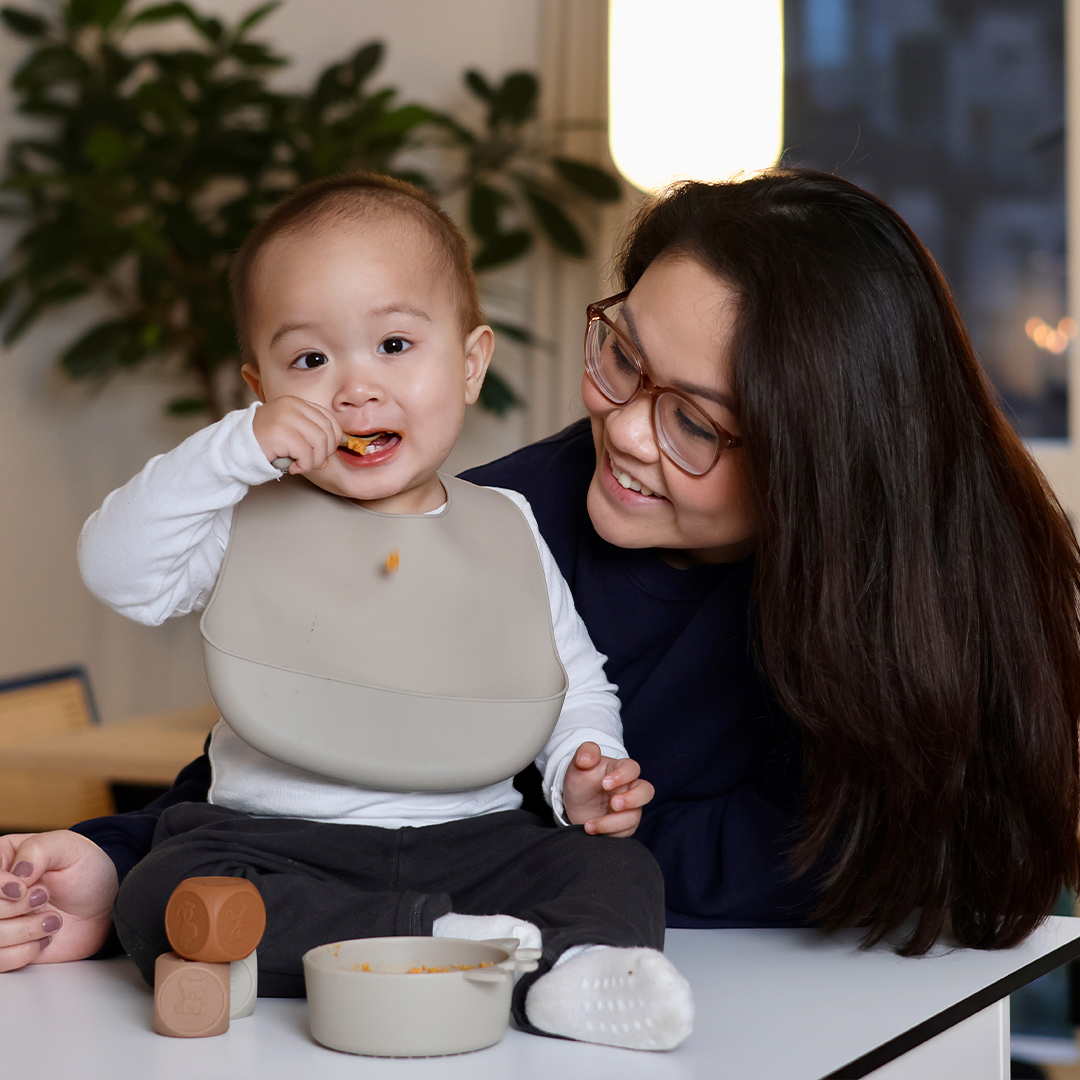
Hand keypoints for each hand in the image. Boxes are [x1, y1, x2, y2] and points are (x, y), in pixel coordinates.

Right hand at [0, 831, 118, 971]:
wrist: (102, 905)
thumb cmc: (86, 871)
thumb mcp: (69, 847)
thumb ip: (38, 849)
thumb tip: (18, 872)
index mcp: (1, 859)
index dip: (0, 888)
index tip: (24, 888)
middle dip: (16, 909)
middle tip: (44, 897)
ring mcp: (0, 921)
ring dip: (25, 931)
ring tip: (51, 918)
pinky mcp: (6, 948)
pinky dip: (25, 952)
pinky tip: (44, 937)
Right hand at [251, 396, 341, 474]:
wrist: (234, 448)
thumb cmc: (264, 444)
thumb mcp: (291, 434)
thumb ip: (311, 439)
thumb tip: (328, 458)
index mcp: (297, 403)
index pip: (330, 419)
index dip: (332, 439)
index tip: (322, 453)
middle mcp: (292, 406)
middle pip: (327, 431)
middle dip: (324, 453)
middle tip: (310, 462)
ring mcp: (286, 417)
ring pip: (320, 442)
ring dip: (314, 461)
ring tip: (301, 466)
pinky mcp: (280, 432)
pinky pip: (306, 453)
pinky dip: (304, 466)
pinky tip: (293, 467)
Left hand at [562, 742, 654, 837]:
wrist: (575, 805)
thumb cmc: (581, 781)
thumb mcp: (578, 765)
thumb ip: (585, 754)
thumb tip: (586, 758)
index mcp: (621, 770)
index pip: (632, 769)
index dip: (622, 776)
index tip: (604, 783)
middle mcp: (630, 789)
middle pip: (646, 792)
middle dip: (632, 799)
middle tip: (613, 804)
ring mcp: (630, 808)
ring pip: (634, 816)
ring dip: (612, 822)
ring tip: (589, 825)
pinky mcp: (625, 826)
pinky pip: (625, 832)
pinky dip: (609, 833)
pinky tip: (593, 831)